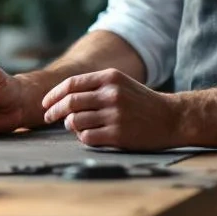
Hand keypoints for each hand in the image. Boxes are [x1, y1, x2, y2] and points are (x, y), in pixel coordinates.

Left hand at [41, 68, 183, 150]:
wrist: (171, 118)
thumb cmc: (141, 101)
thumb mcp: (120, 83)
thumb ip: (94, 86)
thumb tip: (62, 98)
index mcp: (110, 77)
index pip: (71, 84)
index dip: (53, 94)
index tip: (45, 104)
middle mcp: (111, 94)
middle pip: (70, 102)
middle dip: (53, 111)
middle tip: (48, 118)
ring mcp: (115, 115)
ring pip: (75, 121)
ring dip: (70, 125)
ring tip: (74, 126)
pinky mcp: (118, 135)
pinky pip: (87, 137)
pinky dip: (82, 137)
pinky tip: (88, 135)